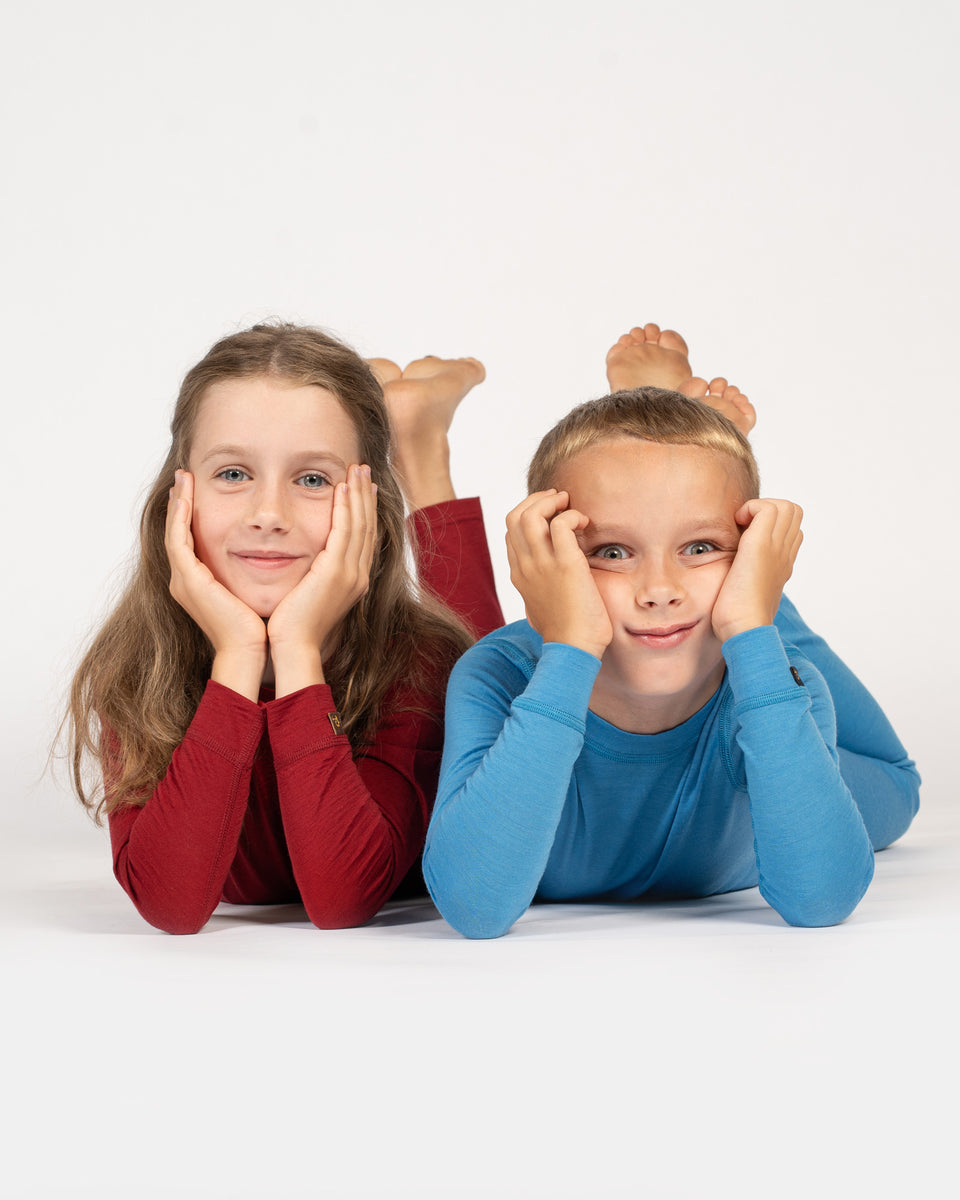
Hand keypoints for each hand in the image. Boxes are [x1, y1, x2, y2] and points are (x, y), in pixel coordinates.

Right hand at [165, 471, 268, 655]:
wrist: (250, 651)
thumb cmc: (256, 628)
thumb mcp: (250, 591)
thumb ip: (251, 572)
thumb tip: (271, 554)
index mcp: (197, 584)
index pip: (189, 540)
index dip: (189, 515)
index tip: (194, 491)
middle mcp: (184, 581)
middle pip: (175, 532)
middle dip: (178, 504)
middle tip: (183, 477)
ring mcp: (183, 581)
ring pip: (173, 532)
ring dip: (177, 503)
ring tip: (182, 479)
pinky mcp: (189, 581)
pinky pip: (178, 541)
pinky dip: (179, 519)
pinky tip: (185, 499)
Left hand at [267, 464, 377, 694]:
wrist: (293, 647)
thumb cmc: (293, 626)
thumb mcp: (309, 595)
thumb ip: (314, 576)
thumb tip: (308, 563)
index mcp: (354, 581)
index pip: (364, 537)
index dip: (364, 510)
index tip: (362, 488)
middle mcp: (358, 575)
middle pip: (368, 526)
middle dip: (366, 496)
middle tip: (364, 470)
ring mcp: (350, 573)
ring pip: (360, 524)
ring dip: (358, 494)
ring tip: (356, 469)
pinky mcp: (336, 572)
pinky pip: (344, 531)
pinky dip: (345, 508)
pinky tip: (341, 488)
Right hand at [505, 490, 612, 659]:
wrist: (573, 648)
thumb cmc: (565, 631)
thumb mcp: (541, 605)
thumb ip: (539, 588)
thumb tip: (545, 582)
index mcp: (519, 574)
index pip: (510, 531)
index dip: (528, 514)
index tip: (551, 515)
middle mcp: (525, 566)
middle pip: (514, 516)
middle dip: (537, 500)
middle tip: (559, 500)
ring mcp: (542, 565)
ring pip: (531, 515)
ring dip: (551, 502)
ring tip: (569, 505)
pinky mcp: (566, 565)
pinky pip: (560, 524)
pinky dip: (572, 515)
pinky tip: (584, 523)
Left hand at [711, 498, 802, 641]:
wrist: (745, 629)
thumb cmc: (739, 619)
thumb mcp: (748, 594)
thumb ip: (748, 578)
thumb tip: (734, 572)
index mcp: (783, 564)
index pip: (790, 529)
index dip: (769, 524)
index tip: (747, 536)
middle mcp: (785, 553)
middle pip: (792, 512)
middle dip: (766, 511)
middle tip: (744, 528)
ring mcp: (776, 548)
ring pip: (784, 507)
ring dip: (759, 509)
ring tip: (740, 527)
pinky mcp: (760, 545)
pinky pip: (766, 508)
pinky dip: (750, 509)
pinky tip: (736, 530)